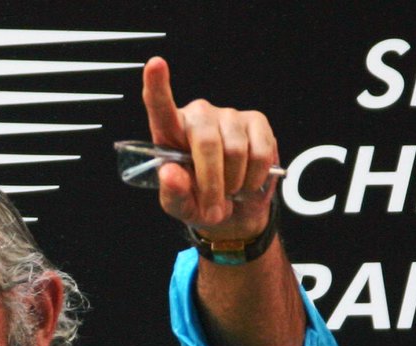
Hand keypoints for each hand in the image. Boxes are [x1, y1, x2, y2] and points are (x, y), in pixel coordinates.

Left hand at [139, 58, 277, 238]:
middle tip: (213, 207)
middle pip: (207, 142)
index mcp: (171, 133)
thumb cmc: (200, 201)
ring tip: (229, 190)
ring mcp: (229, 116)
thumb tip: (170, 173)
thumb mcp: (180, 206)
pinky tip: (247, 181)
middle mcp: (199, 116)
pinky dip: (255, 178)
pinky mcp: (256, 122)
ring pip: (236, 151)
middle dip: (212, 182)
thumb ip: (173, 194)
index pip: (161, 106)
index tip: (155, 65)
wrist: (233, 210)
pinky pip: (260, 153)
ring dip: (234, 183)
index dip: (158, 85)